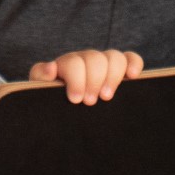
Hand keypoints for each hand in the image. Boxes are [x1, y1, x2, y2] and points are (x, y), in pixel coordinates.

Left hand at [28, 49, 142, 104]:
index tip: (75, 100)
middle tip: (90, 102)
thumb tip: (51, 67)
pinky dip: (133, 64)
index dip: (76, 79)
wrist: (61, 117)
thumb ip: (40, 78)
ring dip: (113, 76)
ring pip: (113, 56)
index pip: (73, 62)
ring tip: (107, 97)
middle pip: (94, 58)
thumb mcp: (40, 93)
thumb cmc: (50, 105)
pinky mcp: (118, 70)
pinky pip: (129, 58)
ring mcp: (102, 64)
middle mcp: (84, 60)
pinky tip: (133, 76)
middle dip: (94, 80)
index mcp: (64, 65)